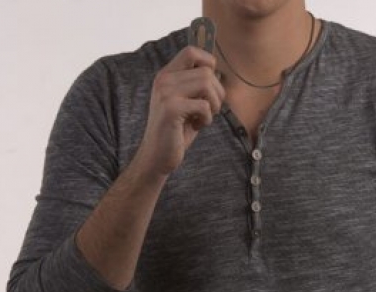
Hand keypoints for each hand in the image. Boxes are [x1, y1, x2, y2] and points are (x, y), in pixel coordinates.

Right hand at [135, 45, 225, 177]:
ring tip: (204, 117)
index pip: (191, 51)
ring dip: (214, 104)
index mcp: (166, 75)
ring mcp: (165, 94)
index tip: (209, 86)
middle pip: (206, 70)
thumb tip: (219, 72)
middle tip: (211, 109)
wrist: (156, 156)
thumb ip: (197, 85)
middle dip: (218, 92)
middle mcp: (163, 80)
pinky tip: (197, 126)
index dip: (208, 64)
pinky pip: (204, 106)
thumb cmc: (176, 130)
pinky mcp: (171, 109)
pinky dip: (207, 119)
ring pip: (207, 84)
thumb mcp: (186, 103)